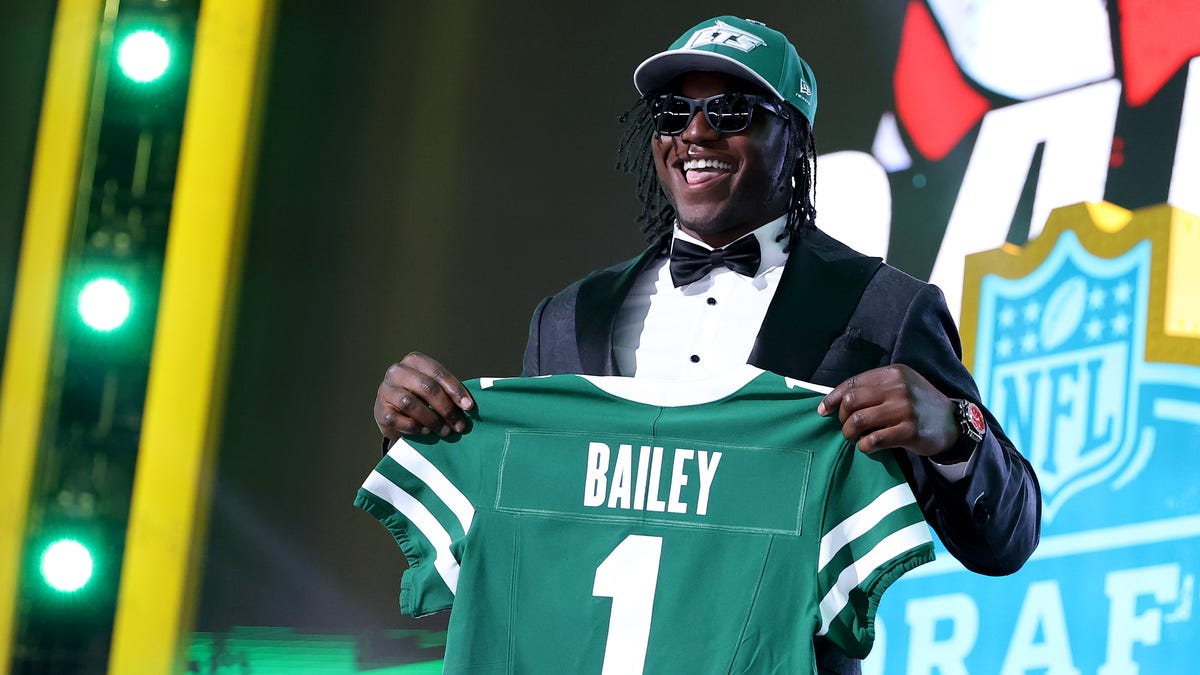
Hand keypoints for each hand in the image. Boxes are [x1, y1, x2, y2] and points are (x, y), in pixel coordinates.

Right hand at [374, 352, 474, 439]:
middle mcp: (397, 371)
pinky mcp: (380, 410)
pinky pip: (401, 420)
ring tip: (446, 431)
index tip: (469, 407)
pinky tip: (427, 432)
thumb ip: (448, 392)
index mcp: (414, 361)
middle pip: (427, 387)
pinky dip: (417, 428)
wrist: (393, 414)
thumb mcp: (434, 389)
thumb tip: (468, 406)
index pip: (438, 372)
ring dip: (433, 420)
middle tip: (459, 425)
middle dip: (446, 408)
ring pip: (412, 404)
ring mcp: (386, 390)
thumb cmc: (421, 398)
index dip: (455, 390)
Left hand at [817, 365, 962, 460]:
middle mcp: (898, 387)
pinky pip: (873, 440)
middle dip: (842, 418)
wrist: (953, 423)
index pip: (852, 383)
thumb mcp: (901, 385)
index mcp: (893, 373)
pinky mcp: (909, 431)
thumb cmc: (919, 404)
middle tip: (846, 427)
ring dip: (849, 433)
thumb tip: (838, 400)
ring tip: (854, 438)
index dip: (833, 398)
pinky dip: (864, 446)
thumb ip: (875, 387)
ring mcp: (904, 409)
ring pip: (858, 421)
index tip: (824, 410)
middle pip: (851, 402)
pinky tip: (867, 447)